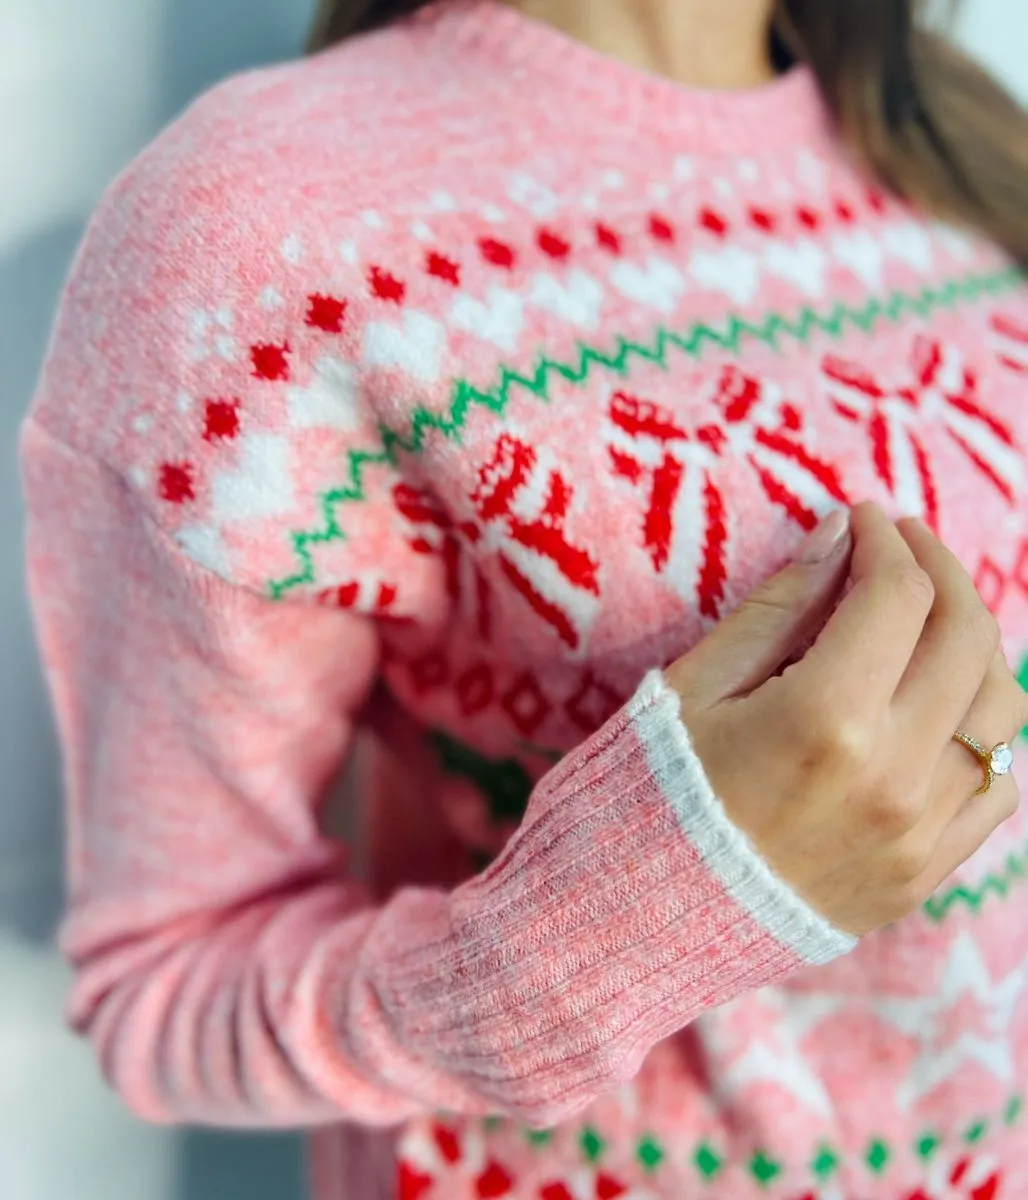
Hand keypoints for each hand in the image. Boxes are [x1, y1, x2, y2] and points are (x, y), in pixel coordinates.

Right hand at [666, 503, 1027, 936]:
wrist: (626, 928)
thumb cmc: (641, 796)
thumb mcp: (693, 688)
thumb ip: (779, 608)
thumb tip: (841, 537)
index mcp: (823, 721)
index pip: (898, 597)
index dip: (884, 538)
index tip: (862, 517)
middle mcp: (891, 781)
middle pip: (968, 641)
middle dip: (940, 571)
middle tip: (901, 543)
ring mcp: (915, 839)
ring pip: (999, 714)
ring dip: (972, 645)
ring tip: (924, 618)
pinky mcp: (919, 879)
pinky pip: (993, 790)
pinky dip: (979, 731)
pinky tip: (936, 705)